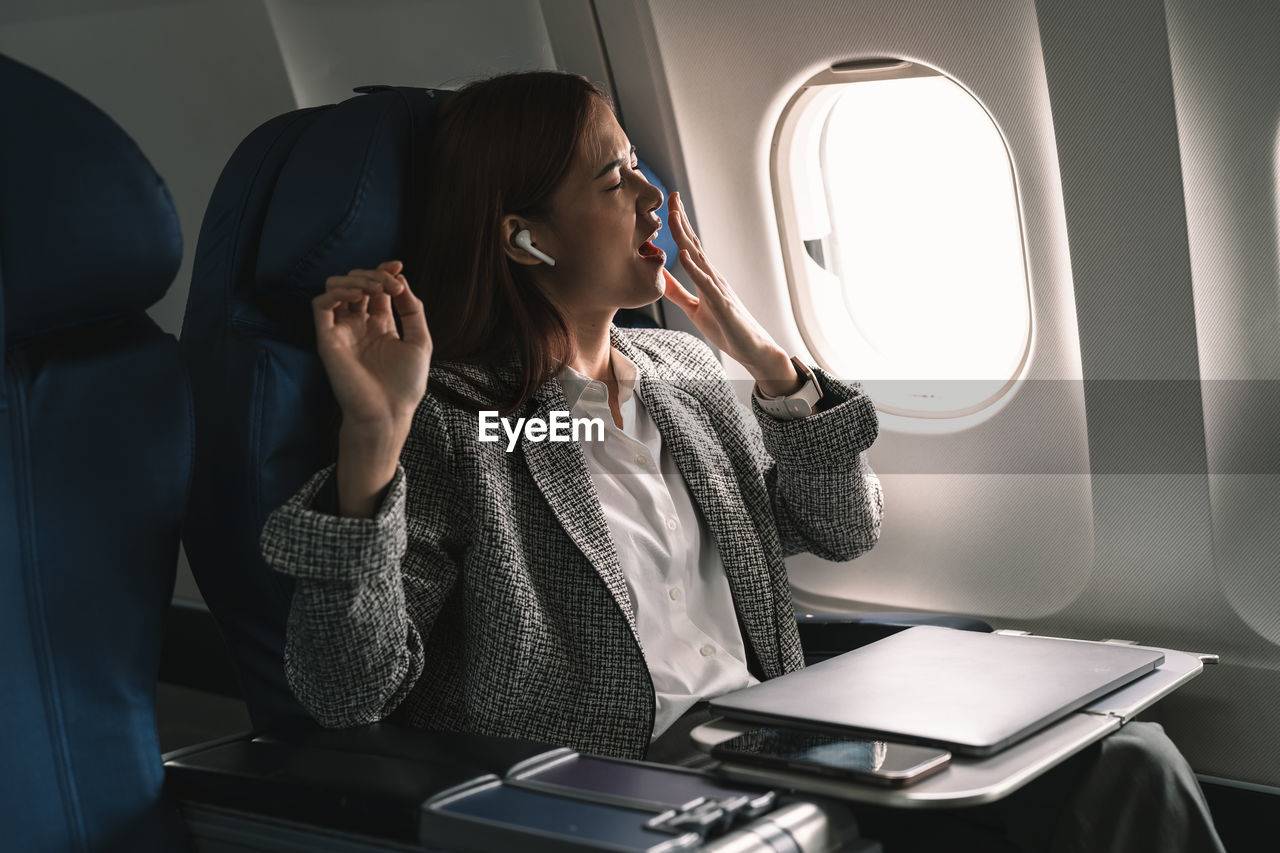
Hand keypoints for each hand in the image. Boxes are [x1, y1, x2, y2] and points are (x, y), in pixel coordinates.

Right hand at [313, 260, 432, 433]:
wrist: (387, 413)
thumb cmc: (404, 385)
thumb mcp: (419, 342)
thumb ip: (412, 310)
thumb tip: (401, 281)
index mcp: (380, 325)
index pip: (376, 288)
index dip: (384, 271)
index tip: (398, 265)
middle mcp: (359, 325)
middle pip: (357, 283)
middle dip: (374, 275)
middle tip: (390, 284)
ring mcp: (342, 330)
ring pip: (335, 288)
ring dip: (355, 279)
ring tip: (374, 288)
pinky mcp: (327, 339)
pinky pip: (320, 305)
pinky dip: (336, 293)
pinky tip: (356, 295)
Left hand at [662, 192, 800, 394]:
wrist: (752, 348)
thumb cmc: (726, 328)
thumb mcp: (694, 308)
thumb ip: (677, 292)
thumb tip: (659, 276)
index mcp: (706, 277)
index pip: (690, 245)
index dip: (678, 225)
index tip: (668, 204)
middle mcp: (713, 277)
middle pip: (694, 243)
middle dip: (681, 220)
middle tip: (670, 196)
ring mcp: (718, 289)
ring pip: (698, 257)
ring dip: (684, 236)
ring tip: (672, 216)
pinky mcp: (721, 304)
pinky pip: (705, 284)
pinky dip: (693, 269)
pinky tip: (682, 255)